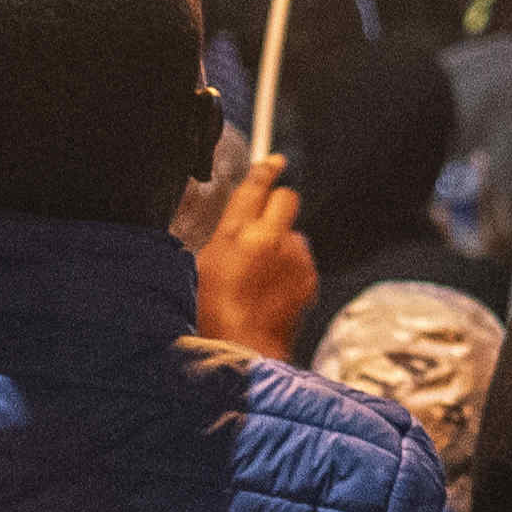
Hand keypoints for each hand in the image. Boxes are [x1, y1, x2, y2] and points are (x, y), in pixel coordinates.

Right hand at [178, 152, 315, 359]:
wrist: (243, 351)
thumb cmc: (212, 314)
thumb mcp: (201, 265)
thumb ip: (224, 236)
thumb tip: (237, 223)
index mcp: (236, 232)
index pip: (256, 185)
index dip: (265, 169)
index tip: (273, 161)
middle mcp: (271, 239)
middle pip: (287, 198)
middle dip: (278, 204)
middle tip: (263, 223)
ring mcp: (294, 259)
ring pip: (296, 234)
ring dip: (284, 244)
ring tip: (261, 274)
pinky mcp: (309, 279)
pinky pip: (302, 261)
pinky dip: (292, 269)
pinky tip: (273, 290)